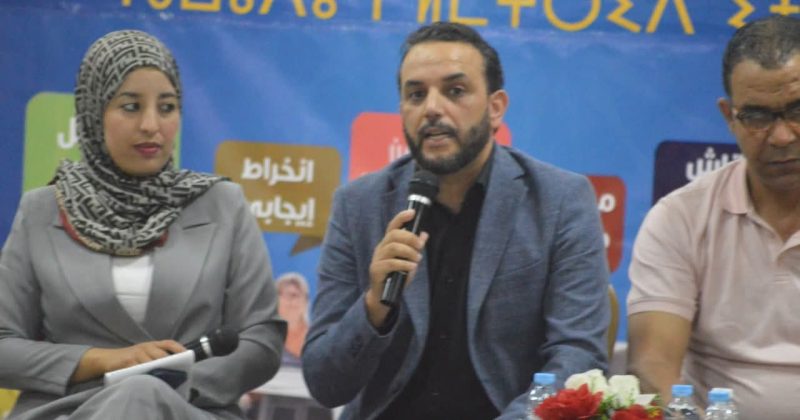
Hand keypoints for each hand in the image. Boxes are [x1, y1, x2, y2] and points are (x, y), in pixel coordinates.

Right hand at [70, 340, 185, 383]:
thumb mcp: (144, 353)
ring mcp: (136, 353)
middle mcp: (146, 347)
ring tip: (165, 376)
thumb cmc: (131, 358)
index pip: (168, 343)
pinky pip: (139, 368)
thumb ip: (156, 357)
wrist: (108, 358)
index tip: (187, 354)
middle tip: (176, 371)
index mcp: (152, 344)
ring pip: (151, 362)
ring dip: (158, 370)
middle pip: (162, 355)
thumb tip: (173, 367)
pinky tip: (149, 378)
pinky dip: (145, 373)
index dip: (179, 348)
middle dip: (170, 363)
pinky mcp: (127, 361)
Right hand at [364, 209, 428, 327]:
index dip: (401, 218)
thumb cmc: (396, 276)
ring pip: (393, 247)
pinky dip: (404, 264)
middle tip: (420, 246)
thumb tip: (424, 234)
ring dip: (409, 251)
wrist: (382, 295)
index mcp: (388, 243)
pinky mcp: (376, 270)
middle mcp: (381, 248)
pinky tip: (412, 267)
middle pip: (394, 235)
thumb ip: (415, 248)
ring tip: (417, 259)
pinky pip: (391, 263)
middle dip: (410, 238)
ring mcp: (377, 259)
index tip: (412, 212)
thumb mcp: (408, 260)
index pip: (392, 226)